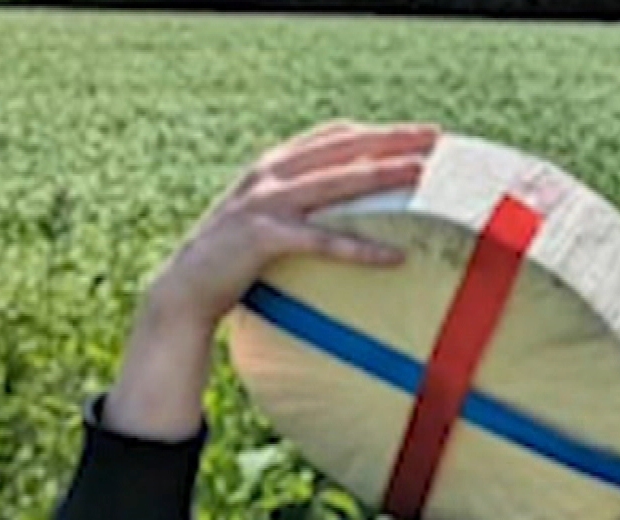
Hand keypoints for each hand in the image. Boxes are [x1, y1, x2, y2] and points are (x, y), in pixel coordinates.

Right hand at [106, 121, 437, 440]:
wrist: (185, 288)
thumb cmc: (234, 257)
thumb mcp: (268, 217)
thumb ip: (300, 203)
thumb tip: (345, 207)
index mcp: (273, 166)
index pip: (331, 135)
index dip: (373, 130)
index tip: (413, 131)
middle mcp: (270, 175)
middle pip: (342, 149)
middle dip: (390, 139)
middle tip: (434, 136)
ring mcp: (265, 203)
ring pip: (336, 183)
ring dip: (381, 175)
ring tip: (421, 173)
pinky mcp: (263, 238)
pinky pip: (323, 241)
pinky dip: (361, 248)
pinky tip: (395, 256)